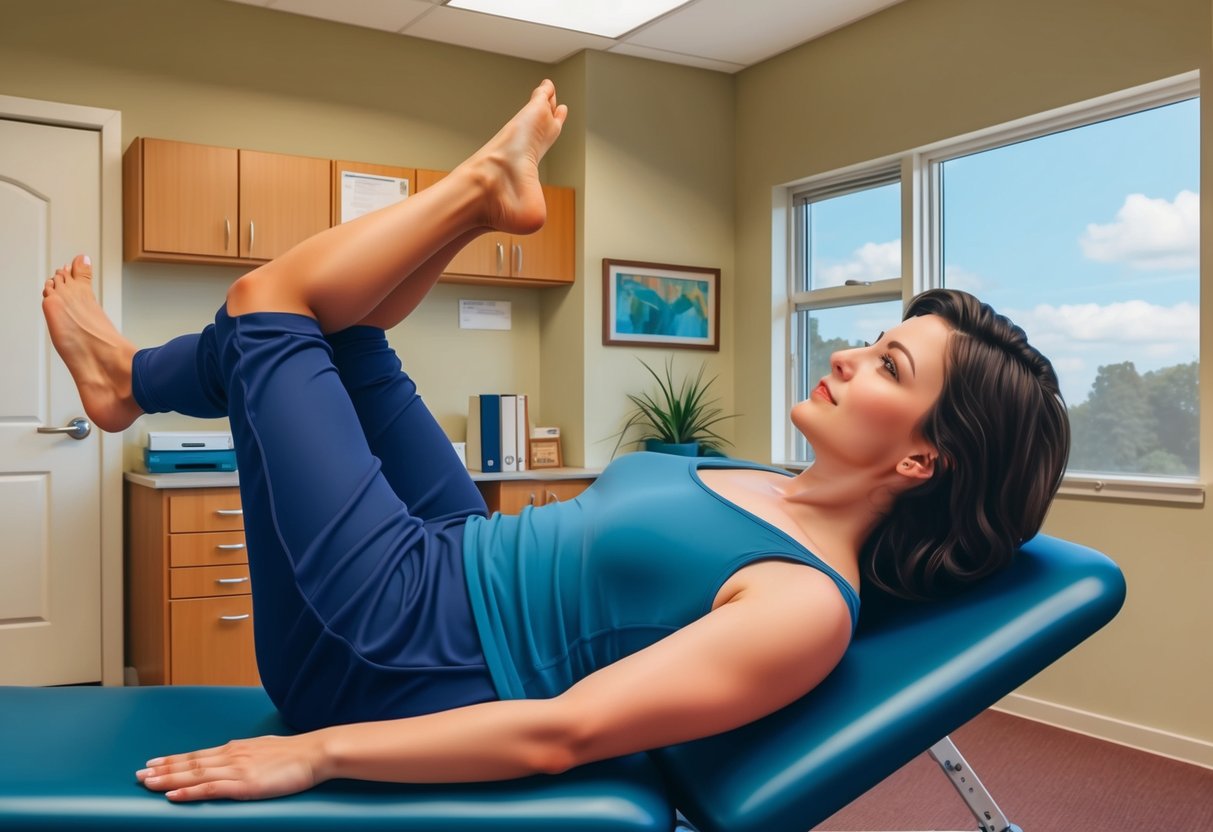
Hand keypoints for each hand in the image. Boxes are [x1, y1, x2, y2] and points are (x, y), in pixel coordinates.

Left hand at [136, 733, 327, 801]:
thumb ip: (246, 756)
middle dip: (162, 769)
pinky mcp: (244, 784)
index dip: (173, 760)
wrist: (314, 753)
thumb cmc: (295, 755)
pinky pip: (210, 789)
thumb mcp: (265, 750)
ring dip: (168, 779)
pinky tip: (174, 795)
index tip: (153, 763)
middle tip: (138, 774)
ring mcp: (236, 769)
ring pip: (194, 774)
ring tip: (147, 783)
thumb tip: (235, 759)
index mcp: (236, 749)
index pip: (197, 755)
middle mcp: (231, 756)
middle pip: (190, 763)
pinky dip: (190, 792)